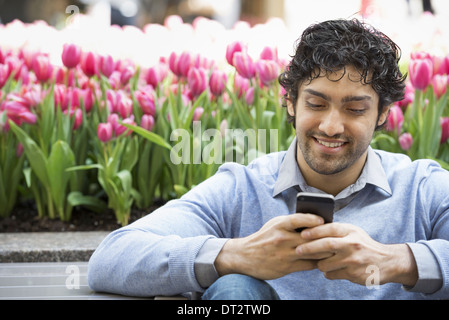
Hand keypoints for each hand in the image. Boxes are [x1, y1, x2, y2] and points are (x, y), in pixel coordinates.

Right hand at [215, 214, 328, 279]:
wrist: (244, 256)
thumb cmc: (264, 238)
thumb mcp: (274, 225)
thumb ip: (291, 223)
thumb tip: (315, 222)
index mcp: (279, 225)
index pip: (298, 219)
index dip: (312, 219)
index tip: (322, 220)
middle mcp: (282, 239)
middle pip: (310, 238)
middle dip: (325, 237)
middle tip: (336, 237)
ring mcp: (285, 254)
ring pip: (313, 252)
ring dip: (325, 251)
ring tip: (334, 248)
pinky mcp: (287, 267)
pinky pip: (308, 264)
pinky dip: (318, 262)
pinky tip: (323, 259)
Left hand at [296, 223, 417, 286]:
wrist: (386, 262)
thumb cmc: (363, 245)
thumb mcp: (353, 232)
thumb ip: (336, 231)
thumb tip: (309, 228)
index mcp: (350, 231)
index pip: (329, 228)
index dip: (314, 231)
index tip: (302, 234)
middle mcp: (352, 244)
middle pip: (326, 245)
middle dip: (309, 248)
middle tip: (298, 250)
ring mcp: (352, 260)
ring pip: (325, 263)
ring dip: (319, 263)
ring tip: (320, 261)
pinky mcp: (352, 274)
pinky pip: (331, 274)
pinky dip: (328, 273)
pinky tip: (332, 269)